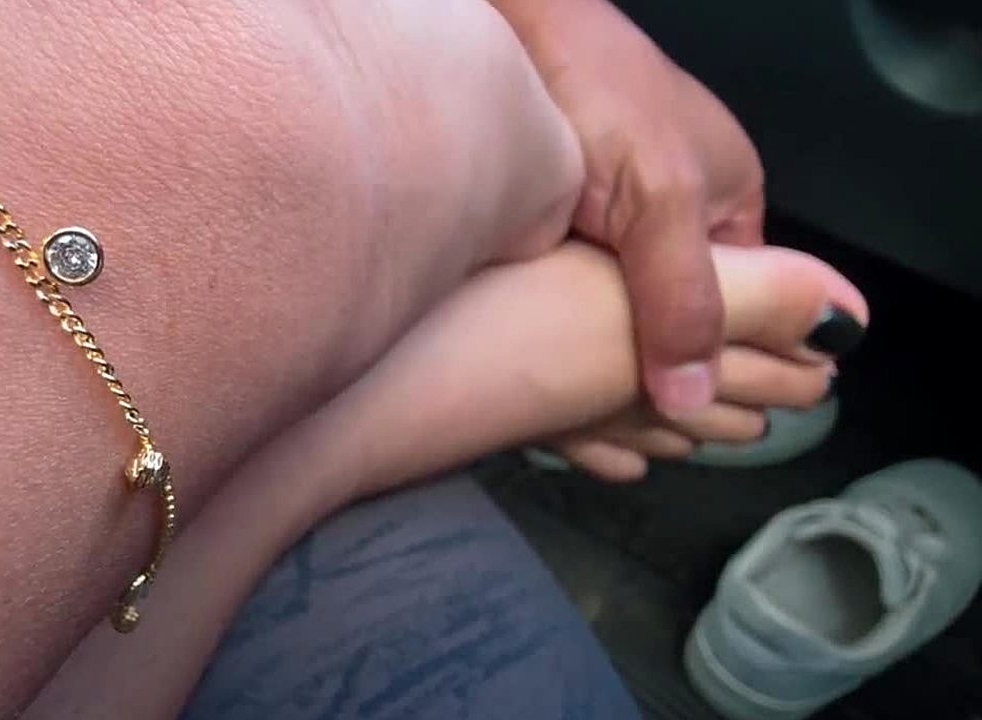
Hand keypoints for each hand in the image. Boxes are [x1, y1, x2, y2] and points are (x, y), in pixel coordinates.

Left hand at [491, 0, 765, 417]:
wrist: (501, 37)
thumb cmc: (597, 86)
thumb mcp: (662, 196)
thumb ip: (685, 295)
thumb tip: (695, 396)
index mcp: (728, 203)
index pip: (748, 309)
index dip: (724, 365)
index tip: (688, 420)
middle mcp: (673, 222)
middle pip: (678, 321)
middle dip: (653, 367)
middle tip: (628, 419)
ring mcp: (611, 231)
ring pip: (616, 318)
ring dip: (597, 352)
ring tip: (580, 400)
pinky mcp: (554, 238)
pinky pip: (563, 306)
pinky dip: (553, 333)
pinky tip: (538, 363)